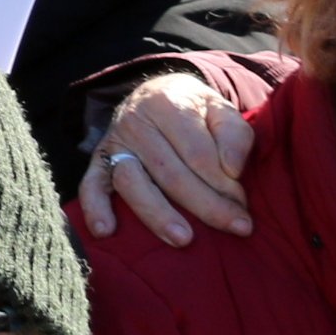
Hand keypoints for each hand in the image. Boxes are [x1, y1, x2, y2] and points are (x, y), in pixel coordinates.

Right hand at [77, 68, 257, 242]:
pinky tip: (106, 231)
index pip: (198, 152)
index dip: (224, 182)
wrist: (156, 95)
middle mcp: (135, 121)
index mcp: (167, 103)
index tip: (244, 205)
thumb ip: (235, 134)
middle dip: (206, 205)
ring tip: (184, 239)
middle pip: (169, 172)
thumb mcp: (220, 109)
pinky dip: (95, 208)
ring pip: (133, 182)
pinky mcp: (98, 162)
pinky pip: (91, 185)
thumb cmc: (195, 111)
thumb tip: (232, 170)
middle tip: (237, 227)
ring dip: (158, 214)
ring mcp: (114, 143)